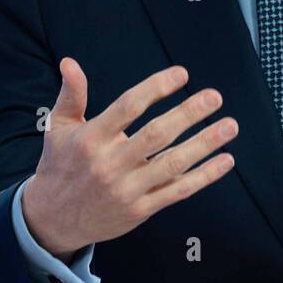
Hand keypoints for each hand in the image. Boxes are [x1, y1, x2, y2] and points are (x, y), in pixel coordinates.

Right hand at [21, 57, 238, 260]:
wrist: (52, 220)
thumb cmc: (60, 165)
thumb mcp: (59, 128)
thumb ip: (71, 94)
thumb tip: (69, 62)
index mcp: (92, 139)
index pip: (128, 107)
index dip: (156, 88)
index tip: (182, 74)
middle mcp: (110, 164)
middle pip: (156, 135)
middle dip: (188, 114)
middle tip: (214, 96)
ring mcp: (127, 189)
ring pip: (172, 164)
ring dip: (205, 144)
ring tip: (230, 125)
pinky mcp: (140, 210)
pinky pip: (178, 191)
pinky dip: (204, 176)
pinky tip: (225, 160)